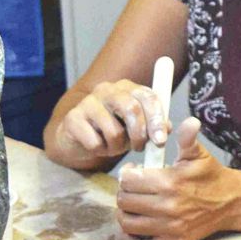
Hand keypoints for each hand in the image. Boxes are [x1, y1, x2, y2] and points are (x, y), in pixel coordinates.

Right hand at [51, 79, 169, 168]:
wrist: (79, 140)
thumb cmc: (113, 131)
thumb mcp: (137, 129)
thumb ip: (153, 126)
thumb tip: (167, 128)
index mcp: (128, 88)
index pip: (148, 96)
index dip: (157, 119)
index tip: (160, 140)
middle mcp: (108, 89)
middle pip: (131, 109)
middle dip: (139, 134)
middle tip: (139, 148)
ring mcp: (88, 101)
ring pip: (113, 130)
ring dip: (116, 147)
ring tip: (113, 146)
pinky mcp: (73, 118)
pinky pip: (94, 142)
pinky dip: (100, 151)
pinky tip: (96, 146)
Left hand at [114, 119, 240, 239]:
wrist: (231, 202)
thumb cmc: (211, 176)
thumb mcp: (199, 154)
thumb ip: (188, 138)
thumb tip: (190, 121)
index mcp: (170, 183)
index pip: (129, 181)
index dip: (127, 174)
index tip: (134, 171)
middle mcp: (168, 208)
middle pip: (124, 201)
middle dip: (125, 192)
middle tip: (133, 188)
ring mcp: (170, 229)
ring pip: (127, 224)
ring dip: (125, 214)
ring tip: (132, 205)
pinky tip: (133, 228)